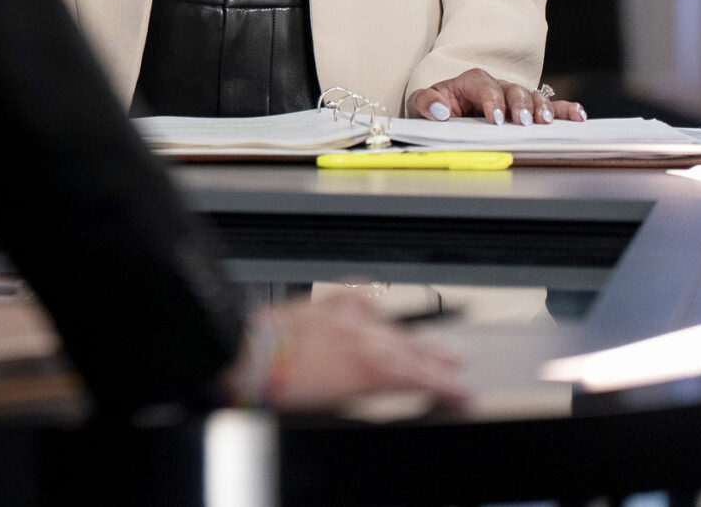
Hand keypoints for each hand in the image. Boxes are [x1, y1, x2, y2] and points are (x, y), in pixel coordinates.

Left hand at [221, 289, 462, 411]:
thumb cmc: (278, 387)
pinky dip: (368, 300)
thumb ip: (368, 391)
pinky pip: (352, 296)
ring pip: (389, 325)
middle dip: (437, 360)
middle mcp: (358, 337)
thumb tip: (388, 389)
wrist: (239, 356)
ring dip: (415, 336)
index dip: (442, 385)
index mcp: (367, 366)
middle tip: (459, 366)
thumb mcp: (335, 404)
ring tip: (438, 342)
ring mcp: (340, 317)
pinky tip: (375, 298)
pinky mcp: (319, 305)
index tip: (460, 391)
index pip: (416, 376)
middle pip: (408, 349)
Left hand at [405, 68, 584, 124]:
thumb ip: (425, 103)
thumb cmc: (435, 107)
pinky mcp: (526, 109)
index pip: (485, 85)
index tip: (495, 119)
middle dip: (520, 105)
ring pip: (533, 95)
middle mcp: (496, 85)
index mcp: (471, 81)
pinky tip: (577, 116)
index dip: (492, 100)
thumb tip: (439, 110)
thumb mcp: (420, 104)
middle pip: (513, 89)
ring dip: (542, 107)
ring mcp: (513, 97)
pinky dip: (563, 109)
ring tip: (547, 122)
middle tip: (524, 121)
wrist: (442, 113)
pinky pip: (549, 105)